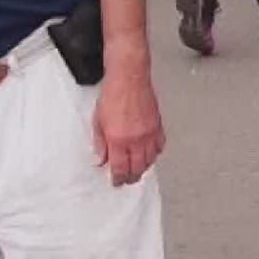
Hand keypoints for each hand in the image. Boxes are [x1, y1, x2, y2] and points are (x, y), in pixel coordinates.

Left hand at [92, 62, 164, 184]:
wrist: (129, 77)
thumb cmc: (113, 93)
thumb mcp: (98, 120)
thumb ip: (100, 143)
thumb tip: (101, 158)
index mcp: (118, 140)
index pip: (121, 169)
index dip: (118, 179)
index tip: (116, 182)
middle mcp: (136, 139)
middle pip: (138, 168)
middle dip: (132, 177)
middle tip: (127, 179)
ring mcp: (149, 133)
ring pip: (150, 159)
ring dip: (144, 167)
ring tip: (138, 169)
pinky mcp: (158, 125)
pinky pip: (160, 146)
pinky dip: (155, 153)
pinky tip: (150, 153)